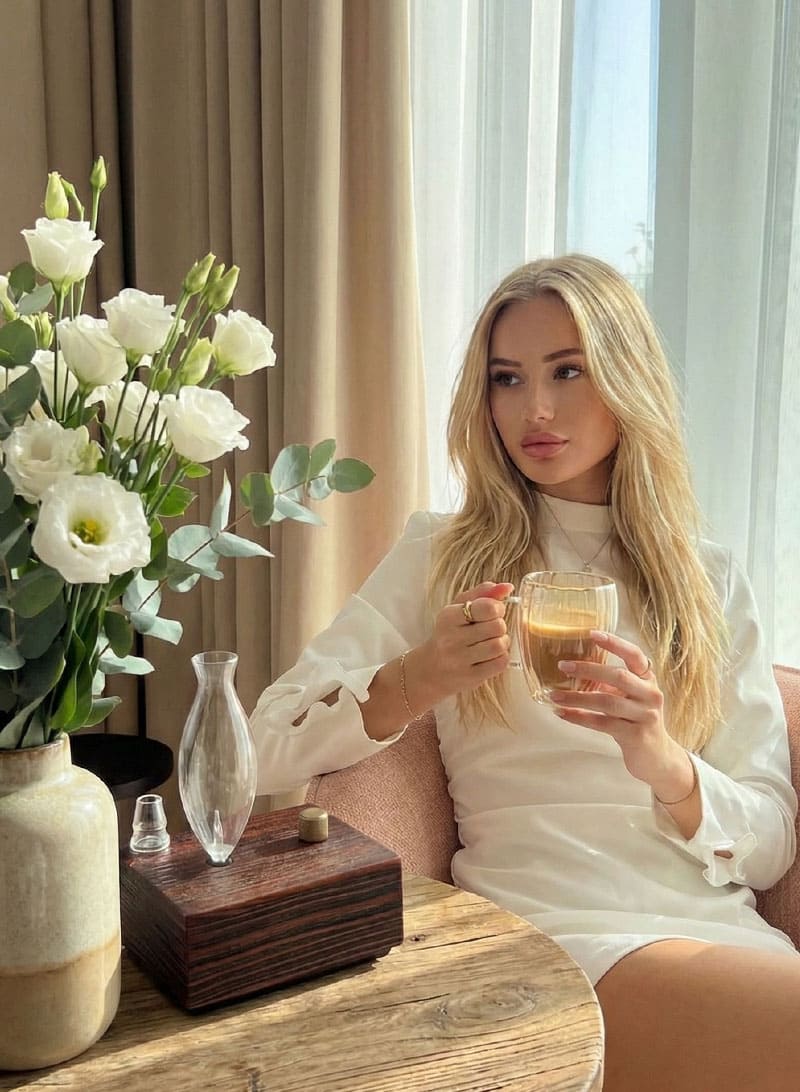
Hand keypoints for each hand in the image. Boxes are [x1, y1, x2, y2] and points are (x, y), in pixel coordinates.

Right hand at [411, 581, 513, 705]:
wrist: (429, 670)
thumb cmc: (448, 635)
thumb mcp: (457, 609)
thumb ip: (482, 594)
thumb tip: (507, 587)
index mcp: (448, 617)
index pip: (485, 607)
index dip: (497, 607)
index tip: (493, 611)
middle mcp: (451, 638)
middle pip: (496, 626)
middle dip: (499, 625)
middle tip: (491, 628)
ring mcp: (460, 660)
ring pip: (499, 645)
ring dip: (502, 642)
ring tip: (492, 642)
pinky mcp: (470, 677)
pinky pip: (500, 663)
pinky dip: (501, 657)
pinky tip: (490, 656)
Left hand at [549, 630, 693, 798]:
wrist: (657, 758)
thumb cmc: (637, 720)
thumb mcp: (631, 697)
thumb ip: (612, 682)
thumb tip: (575, 667)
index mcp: (648, 679)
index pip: (635, 655)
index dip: (615, 643)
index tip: (592, 634)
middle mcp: (650, 695)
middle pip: (619, 677)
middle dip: (588, 669)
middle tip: (563, 666)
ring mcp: (645, 716)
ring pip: (606, 702)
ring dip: (577, 697)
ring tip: (553, 695)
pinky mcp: (636, 736)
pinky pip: (602, 723)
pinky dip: (579, 717)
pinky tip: (562, 713)